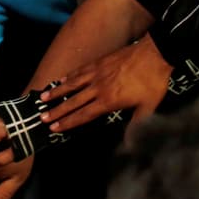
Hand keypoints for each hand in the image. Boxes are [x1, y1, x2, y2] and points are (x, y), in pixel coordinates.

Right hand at [40, 36, 170, 132]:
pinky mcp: (99, 62)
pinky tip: (61, 79)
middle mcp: (98, 87)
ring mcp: (97, 73)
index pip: (84, 114)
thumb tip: (130, 144)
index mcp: (108, 100)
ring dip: (57, 92)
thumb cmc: (153, 82)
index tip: (55, 128)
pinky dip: (69, 76)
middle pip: (73, 101)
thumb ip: (136, 125)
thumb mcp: (148, 107)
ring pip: (72, 84)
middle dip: (57, 111)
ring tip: (44, 99)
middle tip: (43, 118)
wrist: (155, 53)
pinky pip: (80, 71)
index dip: (69, 122)